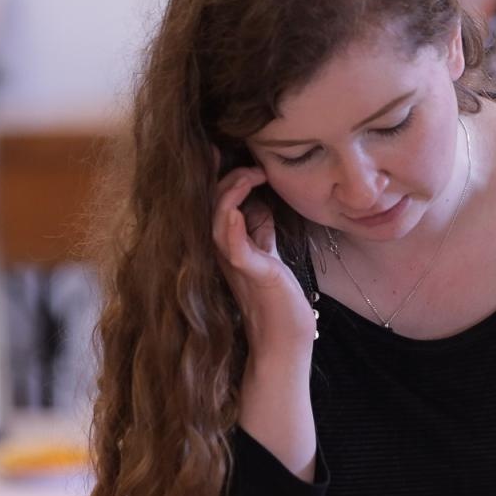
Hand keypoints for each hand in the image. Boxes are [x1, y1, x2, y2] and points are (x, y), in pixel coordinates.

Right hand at [211, 165, 314, 357]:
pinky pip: (234, 249)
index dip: (219, 178)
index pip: (215, 205)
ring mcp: (235, 264)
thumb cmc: (279, 301)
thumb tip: (256, 203)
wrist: (285, 341)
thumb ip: (259, 230)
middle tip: (256, 167)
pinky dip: (233, 227)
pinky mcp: (251, 275)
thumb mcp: (267, 255)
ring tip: (251, 176)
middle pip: (210, 207)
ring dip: (232, 194)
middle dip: (227, 178)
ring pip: (217, 221)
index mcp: (228, 246)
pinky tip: (239, 209)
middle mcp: (225, 253)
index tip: (235, 155)